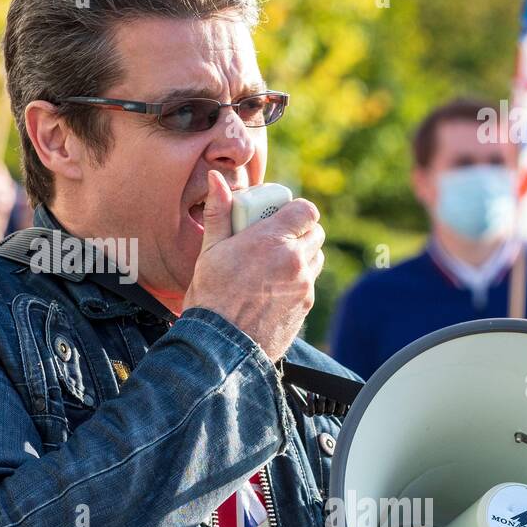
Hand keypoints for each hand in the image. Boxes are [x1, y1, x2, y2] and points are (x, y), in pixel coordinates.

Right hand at [182, 170, 324, 361]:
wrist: (220, 347)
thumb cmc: (210, 298)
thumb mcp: (210, 252)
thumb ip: (219, 213)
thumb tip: (216, 179)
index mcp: (272, 241)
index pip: (306, 210)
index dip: (296, 210)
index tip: (280, 216)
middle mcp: (294, 261)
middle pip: (315, 232)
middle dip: (300, 231)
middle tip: (275, 239)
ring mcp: (303, 286)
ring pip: (316, 258)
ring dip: (302, 256)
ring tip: (275, 264)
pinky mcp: (305, 307)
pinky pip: (309, 285)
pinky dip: (298, 281)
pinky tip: (273, 290)